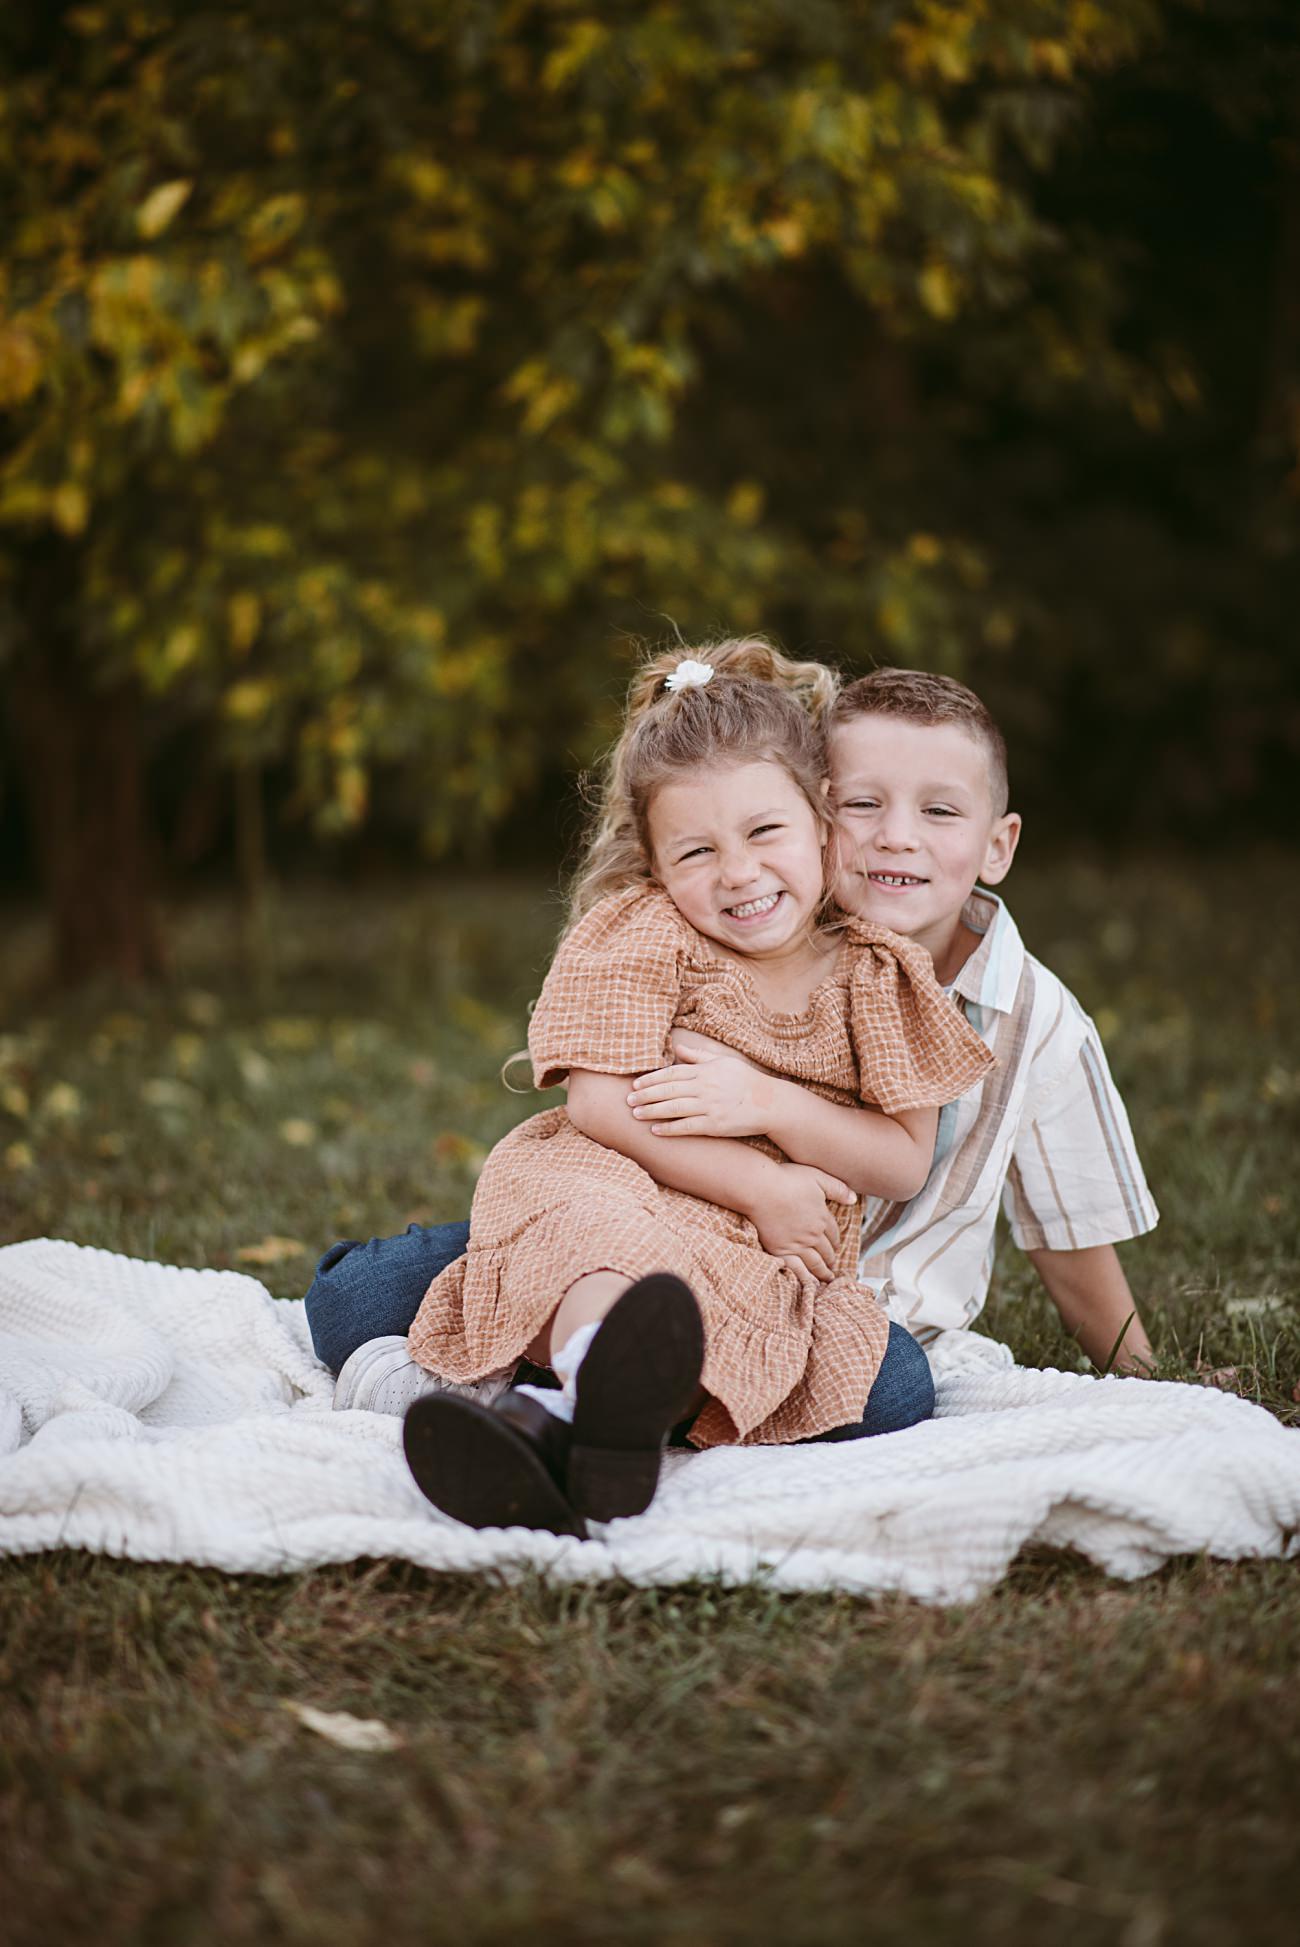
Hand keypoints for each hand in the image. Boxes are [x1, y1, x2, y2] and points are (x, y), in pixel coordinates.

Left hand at [628, 1044, 778, 1138]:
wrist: (769, 1103)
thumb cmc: (746, 1081)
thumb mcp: (723, 1062)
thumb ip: (699, 1056)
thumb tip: (677, 1048)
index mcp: (705, 1071)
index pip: (672, 1073)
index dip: (652, 1079)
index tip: (636, 1084)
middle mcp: (705, 1087)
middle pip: (668, 1090)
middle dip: (646, 1095)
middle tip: (628, 1100)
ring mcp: (710, 1106)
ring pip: (674, 1108)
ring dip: (652, 1111)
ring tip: (635, 1114)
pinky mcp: (715, 1125)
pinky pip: (687, 1126)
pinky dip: (670, 1128)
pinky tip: (655, 1130)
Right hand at [749, 1162, 856, 1284]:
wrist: (760, 1189)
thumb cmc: (786, 1180)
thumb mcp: (818, 1177)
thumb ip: (837, 1188)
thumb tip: (854, 1199)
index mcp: (822, 1217)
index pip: (833, 1234)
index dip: (836, 1241)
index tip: (836, 1246)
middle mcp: (812, 1234)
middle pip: (826, 1250)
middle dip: (831, 1258)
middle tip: (832, 1264)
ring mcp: (797, 1245)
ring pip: (815, 1263)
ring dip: (823, 1271)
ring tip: (827, 1277)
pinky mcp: (780, 1251)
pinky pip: (797, 1269)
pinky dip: (805, 1278)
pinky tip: (809, 1283)